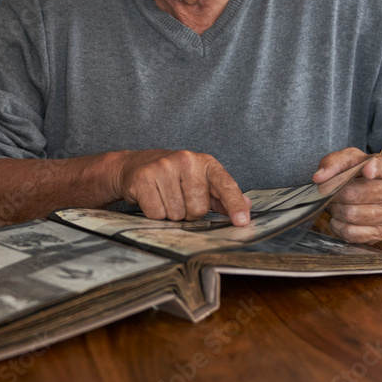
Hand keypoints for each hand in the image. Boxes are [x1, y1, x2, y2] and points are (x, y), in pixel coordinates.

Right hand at [112, 150, 250, 225]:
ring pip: (177, 213)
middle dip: (190, 212)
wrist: (135, 164)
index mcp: (204, 162)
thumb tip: (246, 206)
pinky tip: (153, 199)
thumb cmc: (173, 176)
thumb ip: (223, 195)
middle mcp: (186, 160)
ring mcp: (163, 167)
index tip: (242, 221)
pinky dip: (155, 214)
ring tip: (165, 198)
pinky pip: (157, 214)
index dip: (234, 204)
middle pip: (198, 208)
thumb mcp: (200, 180)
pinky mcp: (144, 178)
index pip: (225, 185)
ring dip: (171, 214)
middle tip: (180, 199)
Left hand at [313, 147, 381, 243]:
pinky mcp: (379, 233)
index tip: (367, 170)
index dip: (373, 168)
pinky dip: (337, 225)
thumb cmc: (367, 177)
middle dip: (334, 193)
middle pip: (352, 194)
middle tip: (331, 192)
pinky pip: (350, 232)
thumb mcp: (354, 160)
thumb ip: (335, 162)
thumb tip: (318, 178)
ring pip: (350, 214)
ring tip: (336, 204)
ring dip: (335, 209)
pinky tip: (339, 217)